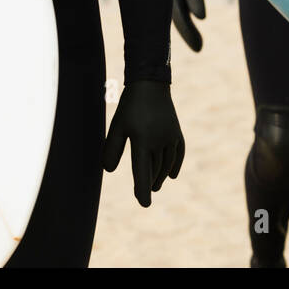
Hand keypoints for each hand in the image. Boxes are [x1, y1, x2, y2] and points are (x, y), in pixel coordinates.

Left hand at [103, 80, 184, 206]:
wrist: (151, 84)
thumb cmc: (130, 107)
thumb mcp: (117, 127)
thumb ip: (112, 149)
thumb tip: (110, 171)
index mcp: (143, 141)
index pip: (142, 172)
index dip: (142, 189)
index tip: (145, 204)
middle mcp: (159, 141)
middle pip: (155, 169)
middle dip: (150, 182)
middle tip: (146, 193)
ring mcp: (170, 137)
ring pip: (166, 163)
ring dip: (161, 176)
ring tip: (155, 185)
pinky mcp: (176, 132)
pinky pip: (178, 153)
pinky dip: (175, 165)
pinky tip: (172, 175)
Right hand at [171, 0, 205, 52]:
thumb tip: (202, 17)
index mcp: (169, 2)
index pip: (181, 22)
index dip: (190, 35)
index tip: (199, 49)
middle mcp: (166, 2)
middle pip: (179, 22)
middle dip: (189, 34)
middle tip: (199, 48)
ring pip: (178, 17)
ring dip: (186, 29)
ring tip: (197, 43)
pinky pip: (178, 9)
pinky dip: (184, 19)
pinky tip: (192, 21)